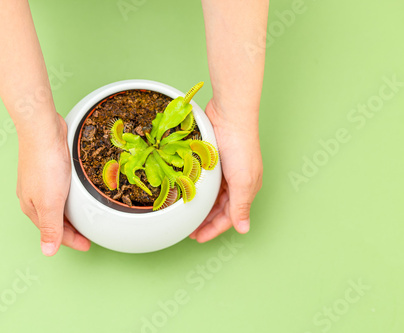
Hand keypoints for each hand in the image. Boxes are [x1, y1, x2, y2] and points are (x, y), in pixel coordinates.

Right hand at [16, 113, 89, 254]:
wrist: (43, 131)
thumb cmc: (45, 165)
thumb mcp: (50, 202)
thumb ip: (51, 228)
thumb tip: (47, 252)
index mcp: (31, 208)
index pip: (53, 233)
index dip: (71, 242)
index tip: (87, 246)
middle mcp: (32, 197)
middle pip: (54, 221)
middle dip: (70, 231)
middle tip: (88, 235)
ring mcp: (39, 183)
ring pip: (56, 206)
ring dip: (69, 215)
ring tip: (84, 219)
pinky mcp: (48, 170)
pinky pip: (59, 192)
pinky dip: (69, 200)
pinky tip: (76, 196)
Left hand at [190, 99, 262, 241]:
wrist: (229, 115)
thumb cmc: (241, 146)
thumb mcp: (243, 181)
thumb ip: (241, 206)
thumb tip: (244, 229)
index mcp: (246, 189)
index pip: (229, 217)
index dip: (213, 230)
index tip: (198, 238)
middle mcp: (236, 181)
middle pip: (219, 209)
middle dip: (206, 221)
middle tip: (189, 231)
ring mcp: (224, 171)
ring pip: (211, 197)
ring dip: (200, 207)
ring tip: (187, 216)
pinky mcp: (213, 160)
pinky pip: (205, 182)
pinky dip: (197, 191)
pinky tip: (188, 194)